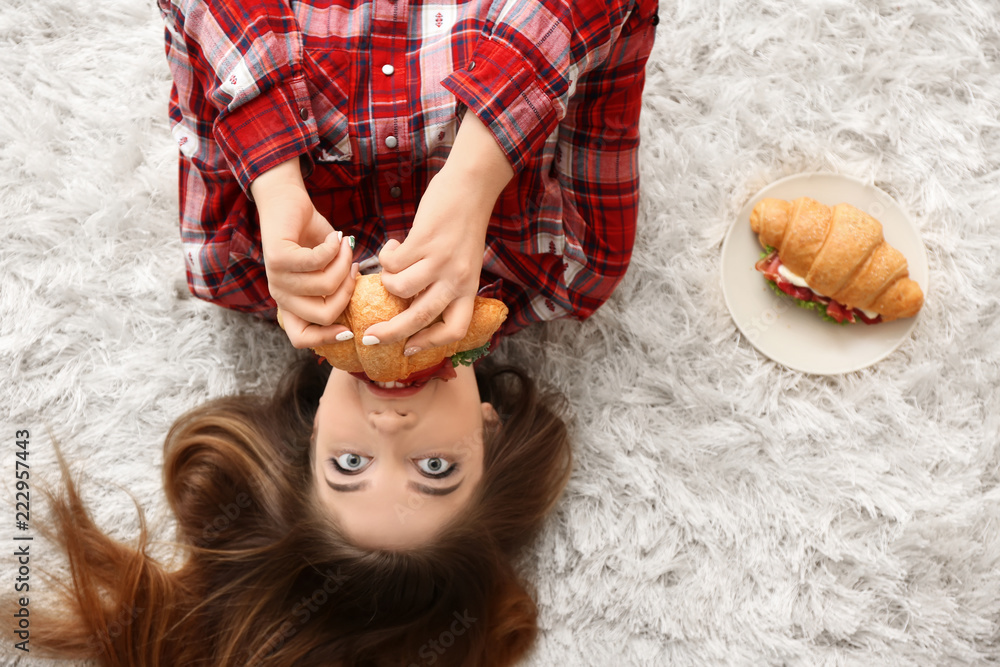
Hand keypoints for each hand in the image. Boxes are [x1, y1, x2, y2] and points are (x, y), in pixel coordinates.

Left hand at [252, 157, 357, 348]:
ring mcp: (277, 278)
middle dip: (348, 292)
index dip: (327, 338)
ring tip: (346, 246)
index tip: (352, 328)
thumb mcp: (329, 267)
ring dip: (344, 263)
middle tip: (354, 268)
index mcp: (291, 303)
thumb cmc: (312, 236)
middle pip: (323, 316)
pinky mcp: (278, 258)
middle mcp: (281, 295)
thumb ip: (341, 286)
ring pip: (325, 286)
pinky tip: (337, 237)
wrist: (286, 202)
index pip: (301, 338)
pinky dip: (335, 248)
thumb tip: (365, 300)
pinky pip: (318, 262)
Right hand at [362, 112, 513, 354]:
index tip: (409, 350)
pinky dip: (387, 255)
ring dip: (386, 280)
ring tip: (391, 266)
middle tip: (370, 336)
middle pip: (420, 318)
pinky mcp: (424, 241)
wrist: (471, 186)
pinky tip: (394, 244)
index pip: (455, 330)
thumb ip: (444, 284)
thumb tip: (410, 305)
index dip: (430, 344)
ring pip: (399, 288)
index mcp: (469, 288)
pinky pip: (393, 261)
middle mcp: (457, 279)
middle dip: (391, 332)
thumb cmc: (463, 225)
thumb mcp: (463, 262)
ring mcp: (441, 260)